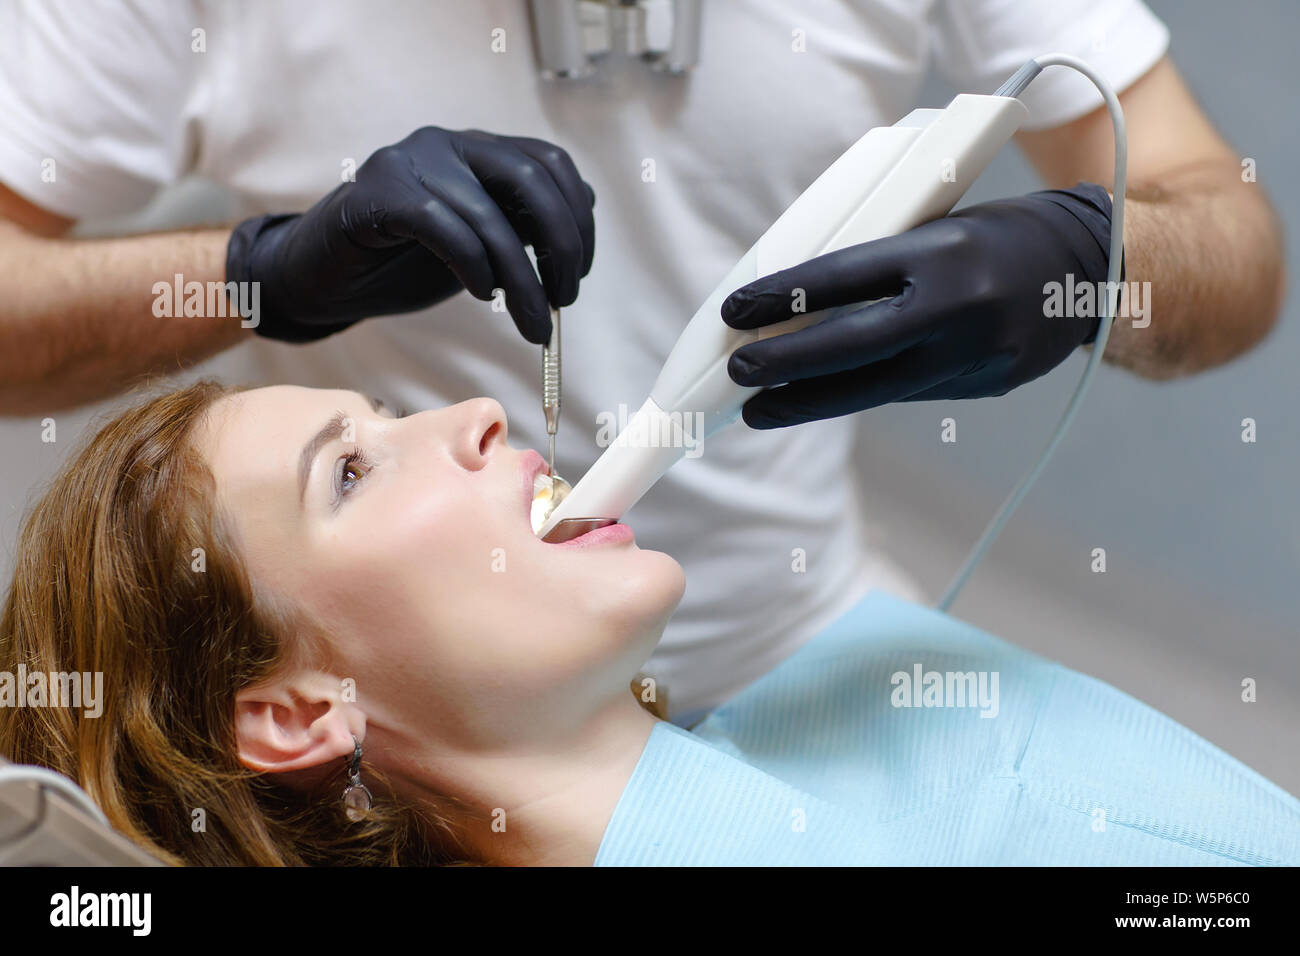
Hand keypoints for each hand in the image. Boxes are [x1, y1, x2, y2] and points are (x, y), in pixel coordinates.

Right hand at [226, 127, 595, 343]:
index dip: (577, 218)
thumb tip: (577, 234)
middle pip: (530, 179)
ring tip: (532, 322)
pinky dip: (474, 265)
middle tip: (563, 300)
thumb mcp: (477, 244)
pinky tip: (483, 294)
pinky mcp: (378, 193)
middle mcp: (449, 143)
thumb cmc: (401, 264)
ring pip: (490, 215)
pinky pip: (443, 226)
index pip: (549, 163)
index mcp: (478, 149)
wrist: (321, 278)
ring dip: (522, 279)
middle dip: (561, 245)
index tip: (576, 274)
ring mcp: (410, 161)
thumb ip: (520, 230)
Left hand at [721, 183, 1118, 427]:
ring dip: (811, 400)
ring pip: (875, 388)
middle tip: (739, 373)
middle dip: (785, 365)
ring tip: (761, 407)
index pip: (844, 275)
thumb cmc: (1000, 235)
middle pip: (851, 347)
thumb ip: (882, 264)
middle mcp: (959, 306)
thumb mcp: (940, 227)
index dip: (782, 297)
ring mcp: (975, 354)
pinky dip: (859, 393)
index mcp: (943, 250)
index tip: (736, 311)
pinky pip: (907, 393)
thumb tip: (803, 305)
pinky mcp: (985, 385)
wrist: (1095, 267)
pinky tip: (819, 399)